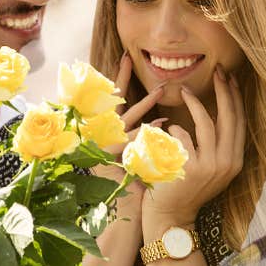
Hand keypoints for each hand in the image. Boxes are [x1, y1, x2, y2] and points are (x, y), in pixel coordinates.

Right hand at [92, 54, 165, 210]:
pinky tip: (163, 124)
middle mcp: (102, 135)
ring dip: (144, 105)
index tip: (126, 56)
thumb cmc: (126, 181)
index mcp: (105, 130)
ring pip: (126, 119)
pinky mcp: (113, 159)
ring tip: (160, 90)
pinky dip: (148, 131)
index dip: (118, 77)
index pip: (112, 99)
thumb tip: (161, 119)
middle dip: (120, 79)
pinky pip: (133, 140)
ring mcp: (106, 146)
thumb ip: (141, 133)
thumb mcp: (132, 153)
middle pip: (111, 101)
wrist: (120, 209)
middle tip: (129, 58)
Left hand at [143, 67, 245, 224]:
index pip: (239, 122)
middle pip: (229, 118)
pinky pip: (183, 137)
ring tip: (184, 91)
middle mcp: (228, 163)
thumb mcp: (209, 166)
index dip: (236, 98)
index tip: (231, 78)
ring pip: (207, 124)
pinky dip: (175, 128)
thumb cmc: (185, 186)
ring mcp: (211, 166)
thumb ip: (216, 143)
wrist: (171, 216)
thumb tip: (218, 109)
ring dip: (195, 103)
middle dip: (224, 91)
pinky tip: (168, 127)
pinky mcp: (191, 168)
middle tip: (218, 71)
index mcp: (235, 160)